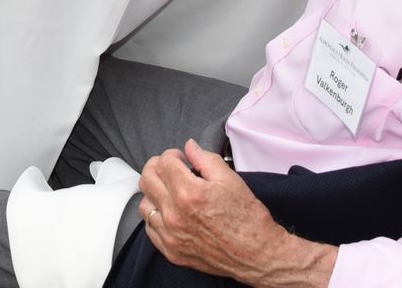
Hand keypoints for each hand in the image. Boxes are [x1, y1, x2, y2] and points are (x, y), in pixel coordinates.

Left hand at [138, 141, 303, 279]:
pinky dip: (156, 216)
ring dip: (155, 192)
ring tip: (170, 190)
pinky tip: (170, 211)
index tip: (181, 158)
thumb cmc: (247, 218)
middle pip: (147, 179)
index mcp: (189, 193)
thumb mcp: (230, 179)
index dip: (173, 154)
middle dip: (157, 167)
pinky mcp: (171, 251)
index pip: (164, 162)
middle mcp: (175, 215)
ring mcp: (171, 235)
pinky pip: (150, 228)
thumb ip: (205, 158)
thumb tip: (189, 146)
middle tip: (170, 168)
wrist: (256, 254)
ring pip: (144, 204)